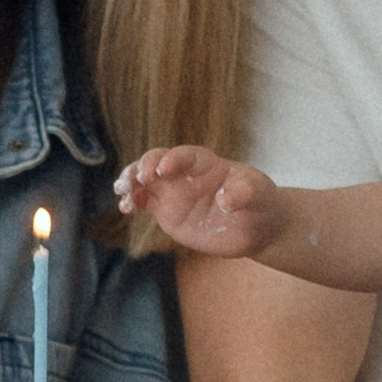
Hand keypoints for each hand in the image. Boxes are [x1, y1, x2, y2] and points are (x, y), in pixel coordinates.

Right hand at [114, 145, 281, 257]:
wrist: (255, 226)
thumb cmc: (259, 202)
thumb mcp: (258, 194)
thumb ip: (244, 193)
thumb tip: (226, 199)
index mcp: (205, 163)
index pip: (184, 155)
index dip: (173, 159)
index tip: (164, 170)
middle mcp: (184, 173)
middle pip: (156, 160)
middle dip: (144, 166)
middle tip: (139, 179)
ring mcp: (173, 191)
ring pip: (143, 179)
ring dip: (130, 181)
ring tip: (123, 192)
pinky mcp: (165, 210)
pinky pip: (143, 201)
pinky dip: (131, 201)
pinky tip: (126, 208)